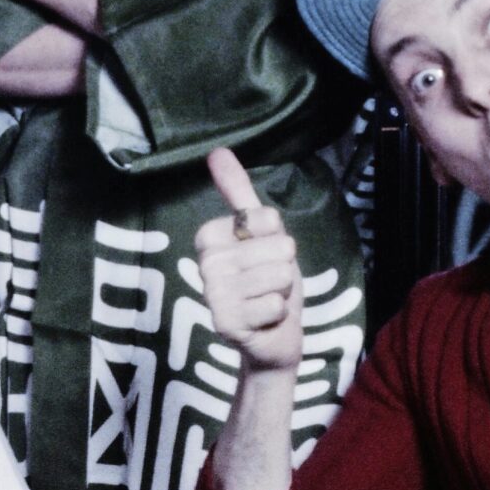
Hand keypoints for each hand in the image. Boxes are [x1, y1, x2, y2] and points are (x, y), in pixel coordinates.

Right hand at [195, 148, 304, 374]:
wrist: (273, 338)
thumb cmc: (267, 280)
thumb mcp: (261, 233)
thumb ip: (239, 193)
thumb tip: (217, 151)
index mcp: (208, 237)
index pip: (266, 217)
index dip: (277, 236)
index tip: (262, 254)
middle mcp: (205, 264)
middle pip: (279, 246)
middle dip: (284, 266)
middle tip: (267, 282)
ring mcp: (213, 295)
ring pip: (280, 275)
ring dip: (282, 291)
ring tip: (266, 300)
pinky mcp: (226, 324)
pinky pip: (276, 304)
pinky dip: (279, 314)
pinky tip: (264, 320)